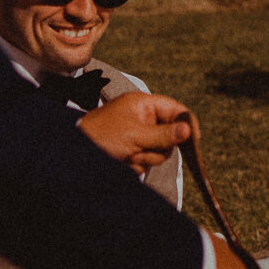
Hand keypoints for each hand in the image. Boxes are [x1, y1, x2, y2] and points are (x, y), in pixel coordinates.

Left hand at [78, 93, 193, 172]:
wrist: (74, 154)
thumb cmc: (102, 135)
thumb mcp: (135, 135)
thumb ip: (164, 134)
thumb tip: (189, 131)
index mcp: (143, 104)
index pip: (175, 109)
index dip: (186, 123)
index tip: (194, 140)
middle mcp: (143, 118)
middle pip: (170, 135)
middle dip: (157, 147)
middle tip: (140, 149)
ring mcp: (137, 135)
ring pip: (159, 151)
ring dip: (145, 157)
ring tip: (127, 155)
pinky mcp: (132, 151)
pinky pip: (147, 160)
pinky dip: (137, 164)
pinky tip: (122, 161)